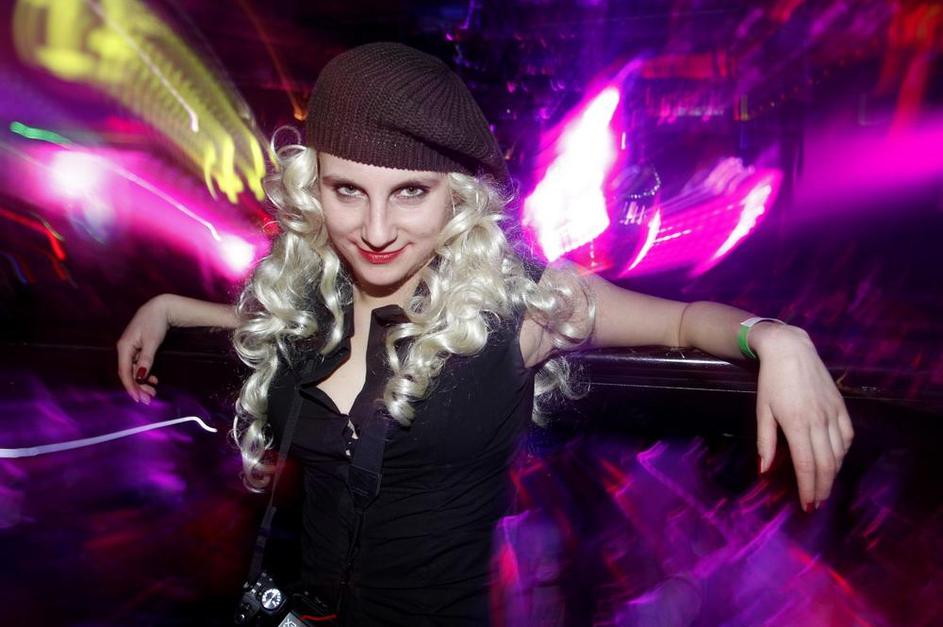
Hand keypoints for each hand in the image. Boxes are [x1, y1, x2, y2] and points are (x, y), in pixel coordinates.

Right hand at [116, 294, 170, 403]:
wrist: (161, 307)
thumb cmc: (155, 322)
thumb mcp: (152, 341)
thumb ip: (146, 359)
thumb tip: (140, 376)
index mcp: (124, 347)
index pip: (125, 372)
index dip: (131, 387)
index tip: (139, 399)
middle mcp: (125, 349)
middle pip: (128, 373)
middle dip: (138, 387)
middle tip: (150, 398)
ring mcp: (131, 348)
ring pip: (134, 370)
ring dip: (142, 382)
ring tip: (154, 391)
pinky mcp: (138, 347)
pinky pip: (138, 365)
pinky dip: (145, 373)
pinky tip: (154, 379)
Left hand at [753, 325, 853, 509]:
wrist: (790, 350)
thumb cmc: (771, 381)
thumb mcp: (762, 410)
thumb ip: (765, 442)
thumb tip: (764, 470)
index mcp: (796, 424)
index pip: (806, 465)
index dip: (808, 488)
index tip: (807, 505)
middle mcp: (818, 421)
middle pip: (826, 464)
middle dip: (822, 487)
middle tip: (817, 503)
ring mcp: (832, 413)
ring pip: (839, 452)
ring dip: (833, 473)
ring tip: (824, 486)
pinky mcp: (841, 405)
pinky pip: (847, 435)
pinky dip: (843, 452)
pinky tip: (836, 459)